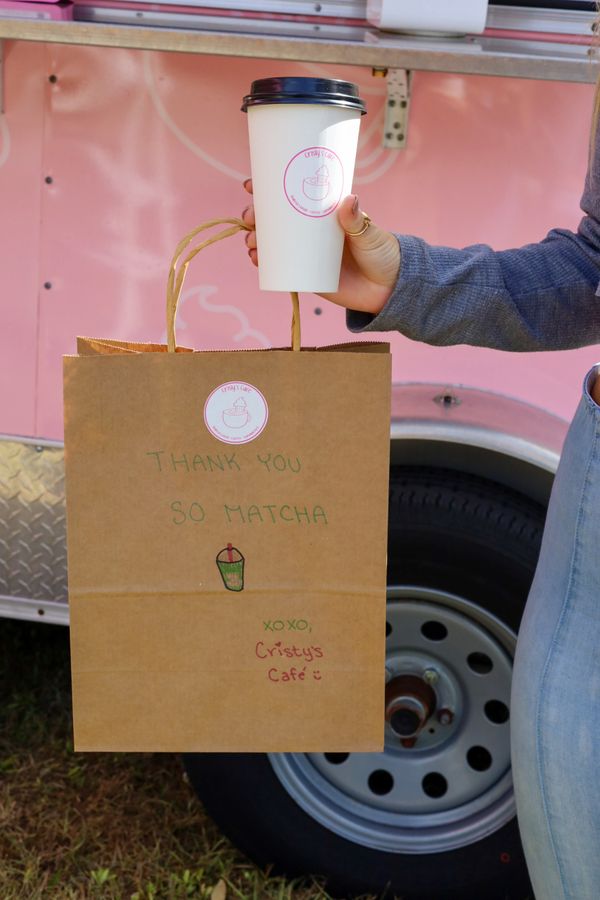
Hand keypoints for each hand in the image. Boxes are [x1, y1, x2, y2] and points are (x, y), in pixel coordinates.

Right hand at [241, 180, 399, 315]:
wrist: (390, 289)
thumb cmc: (383, 254)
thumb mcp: (370, 234)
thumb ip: (357, 221)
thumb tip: (348, 200)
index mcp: (323, 214)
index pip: (293, 195)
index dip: (268, 189)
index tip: (252, 185)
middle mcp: (311, 232)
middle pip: (275, 219)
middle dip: (255, 216)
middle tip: (250, 218)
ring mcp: (306, 254)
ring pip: (273, 243)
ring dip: (255, 239)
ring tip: (251, 242)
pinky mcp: (307, 276)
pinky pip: (280, 268)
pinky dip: (264, 263)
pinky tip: (255, 259)